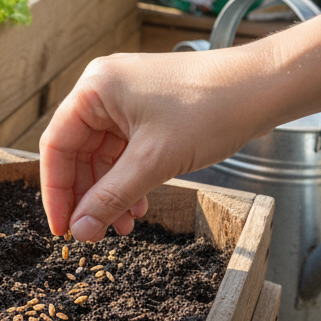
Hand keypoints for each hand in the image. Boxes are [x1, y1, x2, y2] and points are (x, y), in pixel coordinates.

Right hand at [39, 48, 277, 241]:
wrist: (263, 88)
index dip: (57, 191)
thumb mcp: (154, 162)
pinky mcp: (148, 109)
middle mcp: (104, 89)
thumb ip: (112, 197)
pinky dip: (130, 178)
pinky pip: (126, 149)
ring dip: (111, 191)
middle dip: (89, 195)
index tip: (62, 228)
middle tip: (93, 233)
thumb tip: (80, 230)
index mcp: (94, 89)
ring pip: (103, 154)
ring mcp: (127, 98)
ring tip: (124, 225)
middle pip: (78, 151)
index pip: (57, 145)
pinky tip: (141, 204)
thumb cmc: (210, 110)